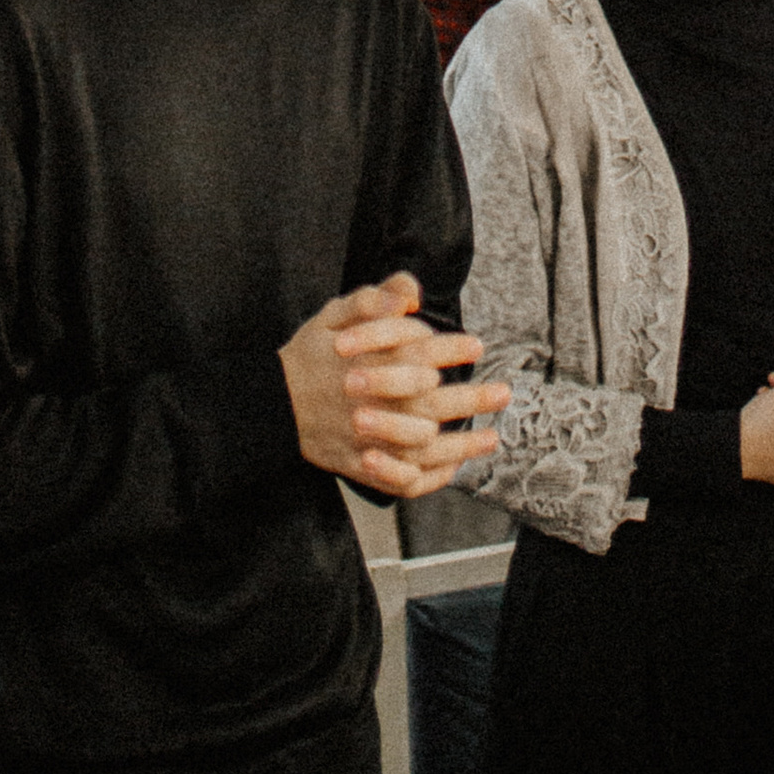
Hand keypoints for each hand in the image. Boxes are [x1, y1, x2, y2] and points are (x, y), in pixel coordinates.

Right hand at [278, 270, 508, 501]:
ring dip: (460, 444)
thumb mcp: (334, 314)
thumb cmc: (308, 356)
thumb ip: (372, 299)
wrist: (270, 406)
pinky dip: (428, 479)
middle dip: (472, 398)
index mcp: (369, 361)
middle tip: (504, 393)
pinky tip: (452, 469)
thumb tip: (411, 294)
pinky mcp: (360, 466)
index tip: (477, 347)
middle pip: (430, 401)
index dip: (451, 349)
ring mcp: (367, 438)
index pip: (419, 352)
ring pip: (422, 447)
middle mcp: (373, 401)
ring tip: (491, 438)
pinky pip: (401, 480)